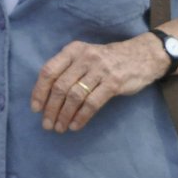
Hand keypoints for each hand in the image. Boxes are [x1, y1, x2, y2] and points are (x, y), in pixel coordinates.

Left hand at [31, 35, 163, 132]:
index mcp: (73, 50)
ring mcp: (100, 70)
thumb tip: (46, 96)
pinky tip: (75, 125)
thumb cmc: (107, 60)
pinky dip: (81, 116)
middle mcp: (85, 58)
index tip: (35, 108)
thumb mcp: (85, 55)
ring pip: (75, 96)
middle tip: (47, 125)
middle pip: (60, 86)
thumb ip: (68, 69)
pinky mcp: (113, 83)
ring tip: (60, 128)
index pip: (49, 71)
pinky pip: (92, 103)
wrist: (142, 55)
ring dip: (64, 115)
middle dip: (51, 108)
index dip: (39, 91)